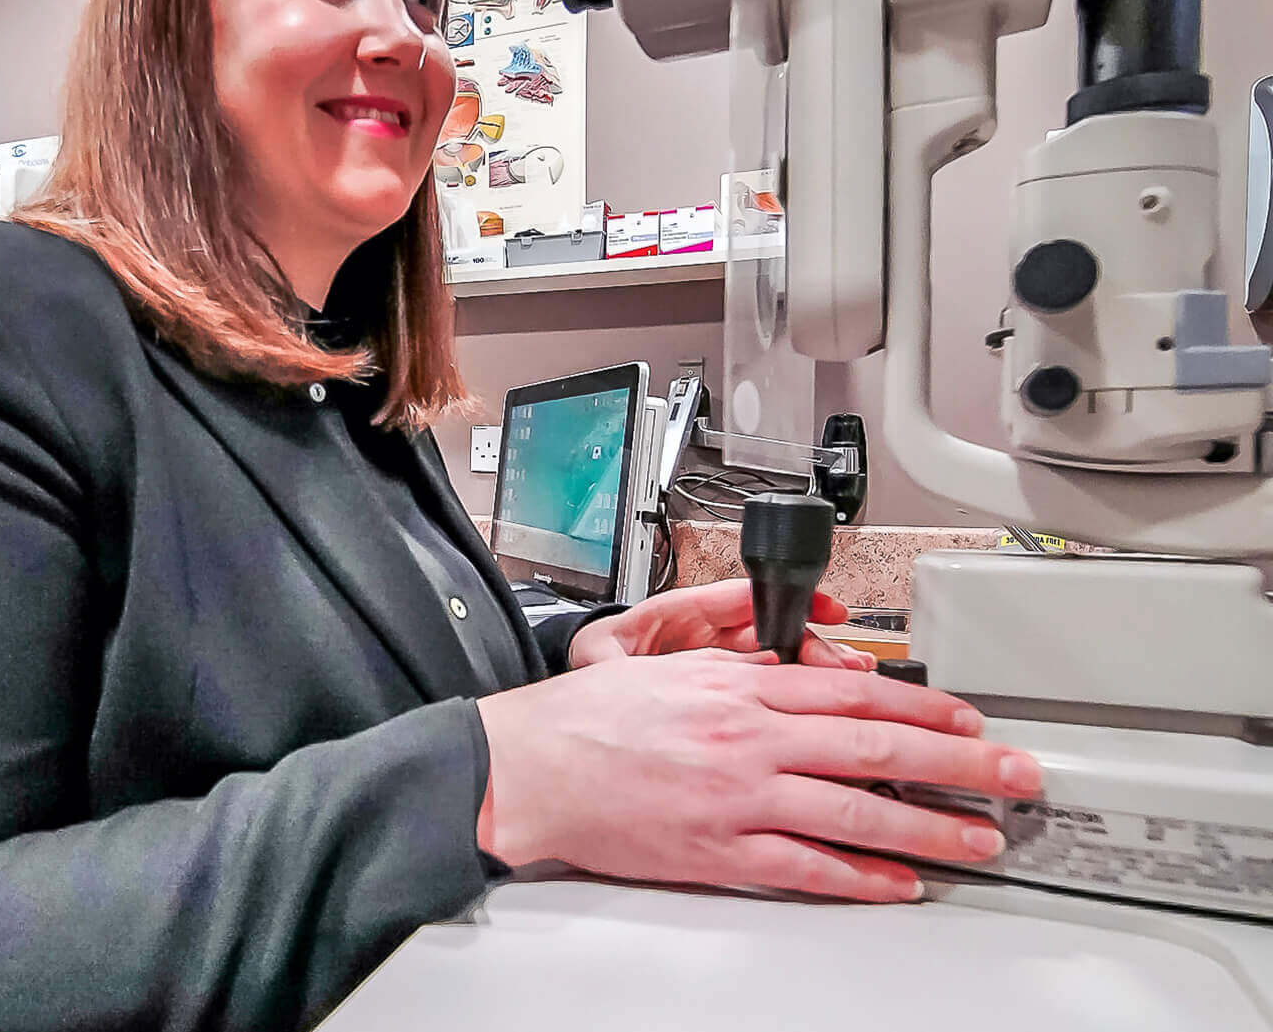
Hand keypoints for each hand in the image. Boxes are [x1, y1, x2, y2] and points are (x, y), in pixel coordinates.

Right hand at [475, 652, 1042, 902]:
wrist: (532, 766)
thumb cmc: (592, 717)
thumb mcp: (672, 661)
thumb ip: (743, 667)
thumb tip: (802, 672)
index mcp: (740, 688)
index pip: (853, 693)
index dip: (923, 707)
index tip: (969, 720)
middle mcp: (749, 740)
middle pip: (874, 747)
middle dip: (957, 763)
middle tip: (1014, 775)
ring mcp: (738, 800)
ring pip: (854, 813)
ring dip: (929, 828)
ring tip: (979, 840)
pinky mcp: (719, 853)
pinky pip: (805, 869)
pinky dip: (860, 879)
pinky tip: (900, 883)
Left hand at [568, 578, 874, 671]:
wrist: (595, 680)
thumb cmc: (602, 661)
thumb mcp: (603, 659)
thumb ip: (617, 660)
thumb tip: (631, 665)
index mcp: (683, 613)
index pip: (743, 597)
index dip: (788, 599)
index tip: (824, 609)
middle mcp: (714, 631)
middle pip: (776, 627)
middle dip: (815, 641)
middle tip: (846, 661)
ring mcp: (727, 658)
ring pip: (784, 655)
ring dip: (820, 664)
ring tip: (852, 677)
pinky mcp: (734, 684)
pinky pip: (777, 682)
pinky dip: (807, 688)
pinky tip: (834, 702)